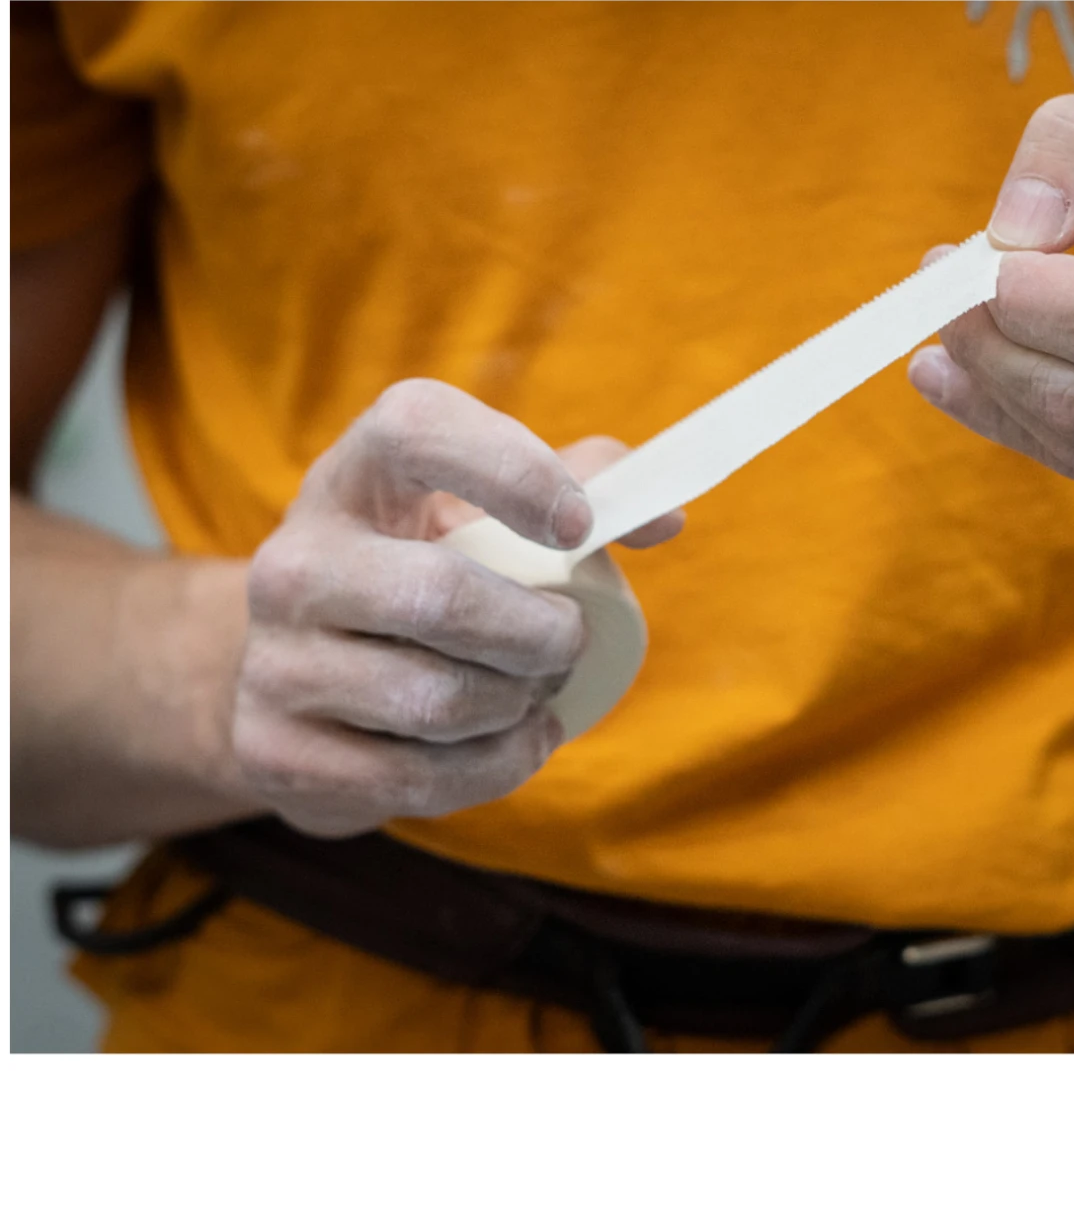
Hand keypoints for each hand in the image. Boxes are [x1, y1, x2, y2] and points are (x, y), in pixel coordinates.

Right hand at [232, 379, 682, 836]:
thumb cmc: (429, 570)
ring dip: (518, 708)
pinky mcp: (276, 752)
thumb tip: (668, 518)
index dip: (511, 469)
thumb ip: (587, 486)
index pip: (418, 428)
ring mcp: (273, 659)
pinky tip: (508, 744)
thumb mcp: (487, 512)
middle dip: (540, 635)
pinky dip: (493, 769)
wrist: (302, 673)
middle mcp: (295, 558)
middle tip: (569, 642)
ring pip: (436, 702)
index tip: (579, 526)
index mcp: (357, 472)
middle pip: (440, 596)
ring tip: (534, 694)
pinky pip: (417, 779)